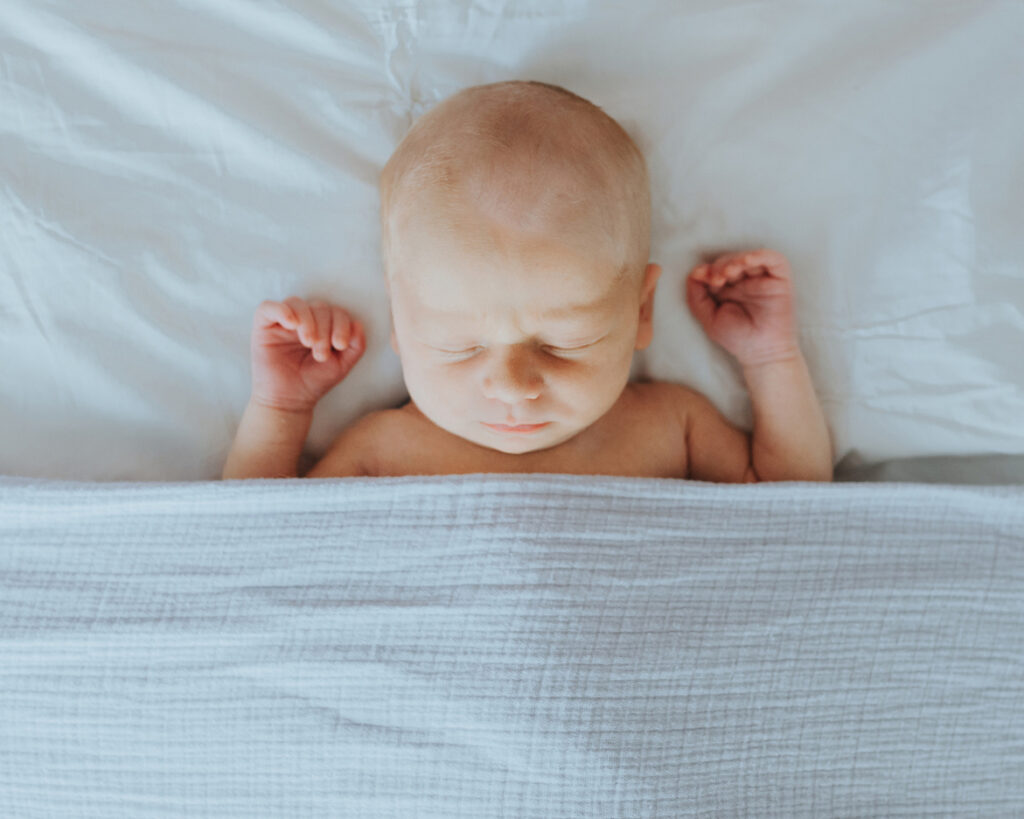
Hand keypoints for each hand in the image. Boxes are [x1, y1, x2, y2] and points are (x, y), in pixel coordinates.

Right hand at [249, 297, 365, 412]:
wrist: (290, 400)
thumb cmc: (315, 381)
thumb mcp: (342, 365)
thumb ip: (356, 346)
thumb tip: (358, 324)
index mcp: (325, 326)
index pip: (337, 312)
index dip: (342, 325)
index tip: (340, 346)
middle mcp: (305, 320)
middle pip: (319, 306)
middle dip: (324, 329)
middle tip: (321, 354)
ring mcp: (283, 321)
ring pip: (297, 303)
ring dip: (307, 321)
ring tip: (308, 343)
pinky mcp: (264, 325)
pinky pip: (268, 307)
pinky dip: (281, 310)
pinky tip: (291, 324)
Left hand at [685, 248, 799, 367]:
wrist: (761, 352)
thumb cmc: (737, 337)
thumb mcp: (709, 318)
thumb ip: (697, 297)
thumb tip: (693, 273)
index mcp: (728, 288)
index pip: (716, 270)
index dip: (707, 270)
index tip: (700, 277)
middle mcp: (746, 281)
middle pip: (731, 261)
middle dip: (720, 266)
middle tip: (715, 280)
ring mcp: (762, 279)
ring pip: (749, 257)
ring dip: (736, 260)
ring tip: (727, 273)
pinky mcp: (780, 279)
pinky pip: (773, 259)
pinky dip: (760, 255)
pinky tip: (747, 261)